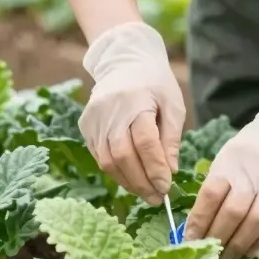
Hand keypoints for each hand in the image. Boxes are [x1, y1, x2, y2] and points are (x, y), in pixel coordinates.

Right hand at [79, 22, 185, 205]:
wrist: (124, 60)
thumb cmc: (155, 83)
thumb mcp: (173, 105)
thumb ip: (171, 138)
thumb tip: (170, 171)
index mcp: (136, 102)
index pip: (145, 143)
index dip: (155, 168)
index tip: (166, 187)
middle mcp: (111, 111)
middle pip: (123, 156)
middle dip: (141, 182)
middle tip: (156, 198)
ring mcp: (94, 120)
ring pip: (108, 161)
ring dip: (128, 182)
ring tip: (145, 192)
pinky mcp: (86, 126)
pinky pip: (99, 156)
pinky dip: (116, 171)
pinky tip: (130, 178)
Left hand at [184, 82, 258, 258]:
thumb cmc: (254, 148)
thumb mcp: (230, 157)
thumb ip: (217, 186)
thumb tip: (198, 223)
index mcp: (231, 162)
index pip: (211, 195)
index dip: (198, 220)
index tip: (190, 239)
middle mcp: (254, 174)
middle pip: (233, 213)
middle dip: (218, 238)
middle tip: (209, 253)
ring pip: (255, 222)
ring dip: (239, 245)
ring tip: (228, 257)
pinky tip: (252, 250)